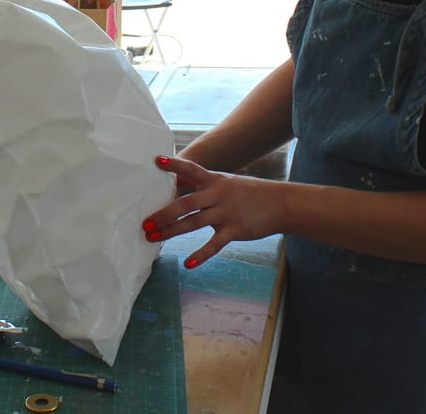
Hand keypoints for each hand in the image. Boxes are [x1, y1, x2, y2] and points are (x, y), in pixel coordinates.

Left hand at [142, 154, 281, 269]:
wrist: (281, 203)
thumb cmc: (250, 193)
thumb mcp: (227, 183)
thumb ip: (206, 187)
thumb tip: (181, 193)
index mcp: (214, 180)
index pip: (191, 169)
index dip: (175, 165)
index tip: (157, 161)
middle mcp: (217, 195)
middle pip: (185, 203)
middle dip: (162, 214)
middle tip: (144, 223)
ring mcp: (225, 213)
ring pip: (193, 223)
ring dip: (171, 231)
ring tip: (153, 238)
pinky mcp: (234, 230)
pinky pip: (214, 244)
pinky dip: (200, 255)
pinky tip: (187, 264)